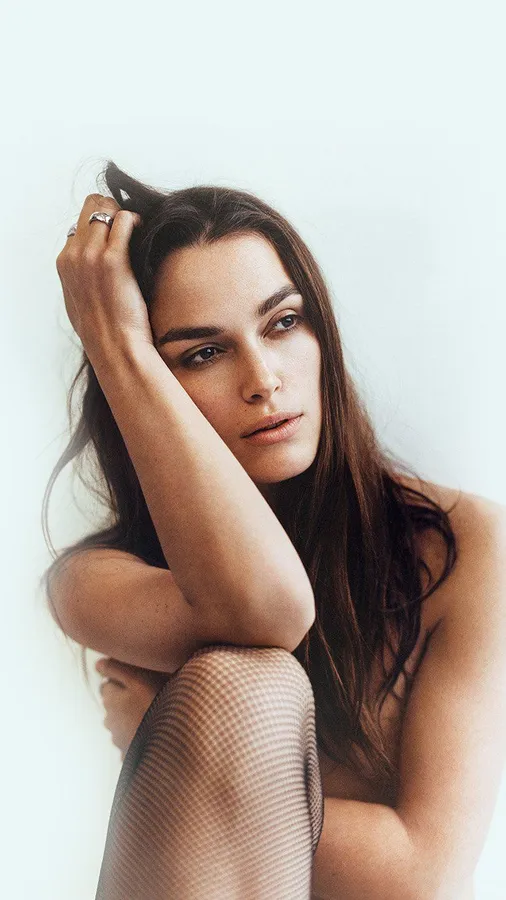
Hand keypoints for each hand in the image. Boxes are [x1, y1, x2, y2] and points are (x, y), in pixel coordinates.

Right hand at [56, 193, 153, 352]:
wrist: (114, 346)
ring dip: (124, 214)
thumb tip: (90, 267)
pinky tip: (143, 231)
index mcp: (64, 263)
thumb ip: (79, 277)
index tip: (116, 233)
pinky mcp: (113, 259)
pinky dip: (135, 220)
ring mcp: (91, 255)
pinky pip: (124, 220)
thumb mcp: (78, 301)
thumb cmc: (103, 330)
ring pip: (106, 208)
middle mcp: (74, 255)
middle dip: (111, 210)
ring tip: (137, 228)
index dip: (101, 224)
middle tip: (129, 224)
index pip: (80, 224)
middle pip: (91, 208)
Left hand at [96, 657, 170, 759]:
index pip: (106, 685)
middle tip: (146, 695)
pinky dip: (137, 735)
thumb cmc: (156, 704)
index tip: (137, 680)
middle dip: (124, 700)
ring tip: (151, 713)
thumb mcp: (138, 679)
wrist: (170, 742)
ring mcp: (118, 739)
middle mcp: (110, 720)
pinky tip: (152, 732)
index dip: (121, 681)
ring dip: (131, 717)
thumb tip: (97, 664)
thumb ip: (116, 669)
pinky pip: (131, 740)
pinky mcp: (129, 754)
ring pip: (121, 723)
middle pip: (113, 705)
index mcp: (110, 700)